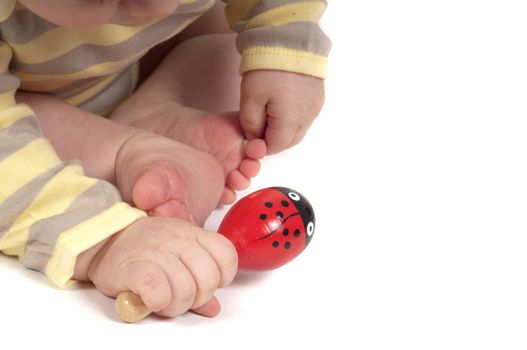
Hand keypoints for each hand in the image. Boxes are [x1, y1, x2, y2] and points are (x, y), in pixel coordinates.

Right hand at [86, 217, 237, 317]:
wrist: (103, 239)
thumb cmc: (143, 248)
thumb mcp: (177, 254)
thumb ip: (197, 279)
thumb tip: (213, 308)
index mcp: (192, 233)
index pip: (226, 255)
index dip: (222, 277)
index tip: (206, 285)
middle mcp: (178, 239)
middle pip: (208, 279)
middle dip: (197, 297)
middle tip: (181, 297)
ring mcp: (157, 252)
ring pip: (186, 290)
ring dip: (175, 305)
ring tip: (163, 301)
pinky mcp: (135, 268)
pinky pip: (159, 292)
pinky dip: (158, 302)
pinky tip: (151, 300)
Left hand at [240, 70, 324, 153]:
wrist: (289, 39)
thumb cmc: (268, 68)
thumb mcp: (250, 96)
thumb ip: (250, 123)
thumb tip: (254, 137)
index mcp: (291, 119)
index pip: (276, 146)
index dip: (261, 145)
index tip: (250, 134)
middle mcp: (308, 116)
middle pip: (289, 141)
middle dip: (273, 139)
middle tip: (257, 126)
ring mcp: (315, 107)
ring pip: (298, 131)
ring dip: (284, 130)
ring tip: (268, 113)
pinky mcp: (318, 98)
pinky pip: (305, 118)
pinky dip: (293, 119)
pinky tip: (281, 106)